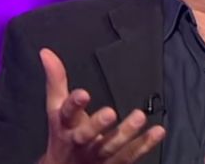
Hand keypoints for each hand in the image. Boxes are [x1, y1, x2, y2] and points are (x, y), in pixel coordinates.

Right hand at [38, 48, 164, 163]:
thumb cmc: (62, 133)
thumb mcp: (55, 107)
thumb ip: (55, 80)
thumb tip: (46, 52)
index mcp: (65, 125)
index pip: (66, 114)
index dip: (74, 105)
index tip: (83, 94)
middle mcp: (79, 142)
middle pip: (86, 135)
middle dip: (97, 125)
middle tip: (110, 112)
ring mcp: (97, 155)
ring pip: (111, 146)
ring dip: (126, 133)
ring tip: (139, 116)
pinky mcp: (113, 163)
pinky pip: (130, 155)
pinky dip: (145, 144)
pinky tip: (158, 131)